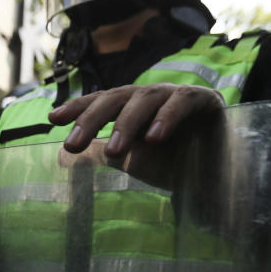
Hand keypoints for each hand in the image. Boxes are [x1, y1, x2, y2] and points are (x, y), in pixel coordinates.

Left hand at [49, 83, 224, 187]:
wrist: (216, 178)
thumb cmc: (172, 164)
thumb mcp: (131, 160)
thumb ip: (99, 154)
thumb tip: (60, 157)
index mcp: (131, 106)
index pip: (101, 101)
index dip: (78, 107)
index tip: (54, 120)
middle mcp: (151, 95)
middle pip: (117, 97)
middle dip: (93, 119)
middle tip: (74, 144)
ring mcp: (177, 94)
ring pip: (146, 98)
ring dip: (126, 124)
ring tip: (114, 152)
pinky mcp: (205, 99)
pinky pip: (182, 101)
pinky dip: (167, 118)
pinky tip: (155, 138)